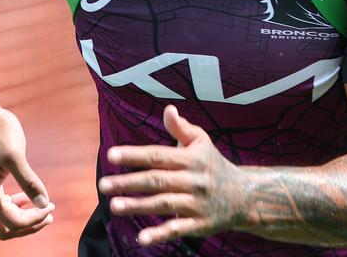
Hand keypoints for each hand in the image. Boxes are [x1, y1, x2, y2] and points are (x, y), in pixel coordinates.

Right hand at [0, 106, 54, 239]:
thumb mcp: (15, 155)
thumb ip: (29, 181)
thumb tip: (44, 203)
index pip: (13, 222)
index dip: (34, 219)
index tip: (51, 205)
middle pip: (4, 229)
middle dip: (28, 226)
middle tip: (49, 214)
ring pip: (2, 219)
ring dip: (23, 217)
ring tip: (44, 207)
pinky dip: (15, 206)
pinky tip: (28, 196)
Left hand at [98, 105, 244, 247]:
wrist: (244, 196)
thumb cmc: (213, 164)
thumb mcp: (201, 142)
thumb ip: (181, 128)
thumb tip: (168, 109)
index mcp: (191, 159)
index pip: (158, 155)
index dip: (134, 155)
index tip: (111, 154)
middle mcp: (193, 180)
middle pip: (157, 181)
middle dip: (129, 182)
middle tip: (103, 184)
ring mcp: (196, 203)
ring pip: (164, 204)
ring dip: (138, 205)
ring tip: (114, 206)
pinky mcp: (199, 224)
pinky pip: (178, 229)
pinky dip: (160, 234)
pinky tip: (141, 238)